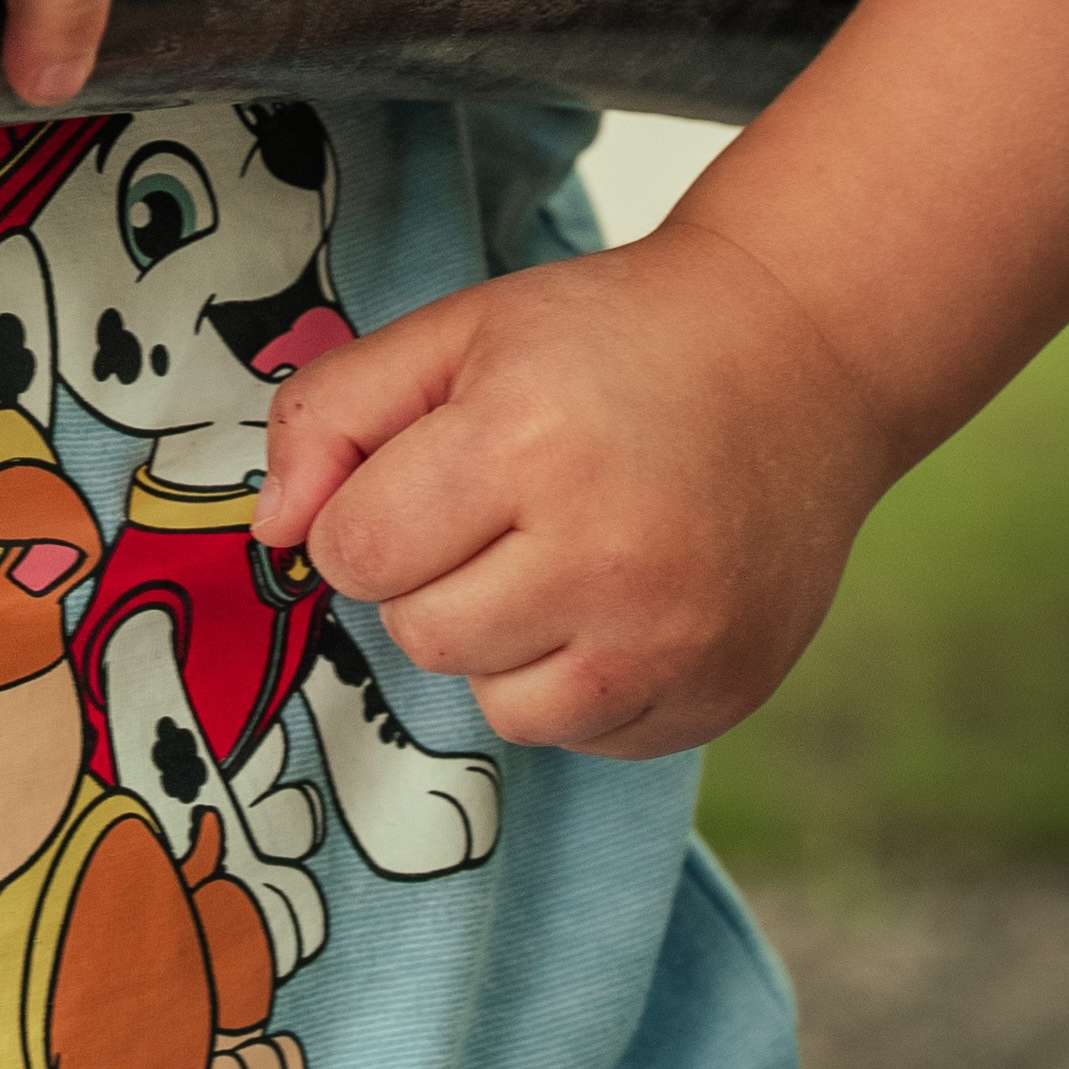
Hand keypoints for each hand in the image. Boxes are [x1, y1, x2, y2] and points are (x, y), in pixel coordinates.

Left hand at [251, 223, 897, 758]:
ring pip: (497, 704)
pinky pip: (586, 737)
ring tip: (565, 551)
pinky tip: (622, 597)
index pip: (354, 552)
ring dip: (504, 641)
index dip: (370, 514)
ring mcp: (670, 636)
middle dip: (435, 573)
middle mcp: (602, 552)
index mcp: (522, 440)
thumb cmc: (609, 339)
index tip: (428, 474)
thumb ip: (332, 414)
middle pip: (420, 634)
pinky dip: (581, 681)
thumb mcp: (457, 332)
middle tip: (505, 504)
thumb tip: (270, 536)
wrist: (797, 354)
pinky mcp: (718, 693)